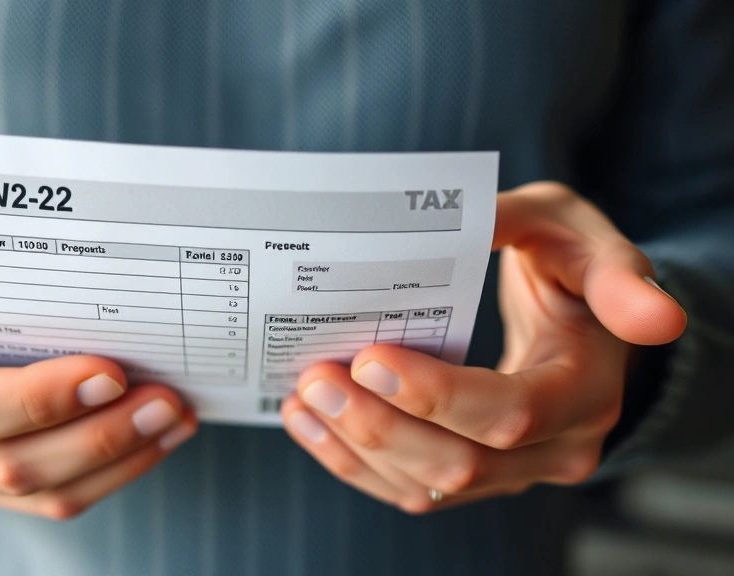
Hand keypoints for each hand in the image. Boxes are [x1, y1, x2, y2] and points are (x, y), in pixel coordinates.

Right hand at [0, 216, 196, 519]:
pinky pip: (56, 494)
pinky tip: (158, 434)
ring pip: (41, 490)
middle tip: (164, 396)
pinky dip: (115, 469)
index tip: (109, 369)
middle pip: (11, 460)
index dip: (36, 400)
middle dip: (98, 435)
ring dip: (120, 460)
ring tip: (176, 416)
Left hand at [282, 182, 686, 512]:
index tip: (370, 359)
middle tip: (317, 379)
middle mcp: (556, 445)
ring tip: (304, 399)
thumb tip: (655, 316)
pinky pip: (412, 488)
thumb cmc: (567, 261)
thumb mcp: (577, 233)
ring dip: (356, 449)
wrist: (571, 311)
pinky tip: (312, 424)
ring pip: (428, 487)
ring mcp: (515, 469)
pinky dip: (356, 463)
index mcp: (585, 387)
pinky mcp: (476, 474)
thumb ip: (604, 264)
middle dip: (378, 427)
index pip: (509, 413)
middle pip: (459, 463)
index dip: (436, 396)